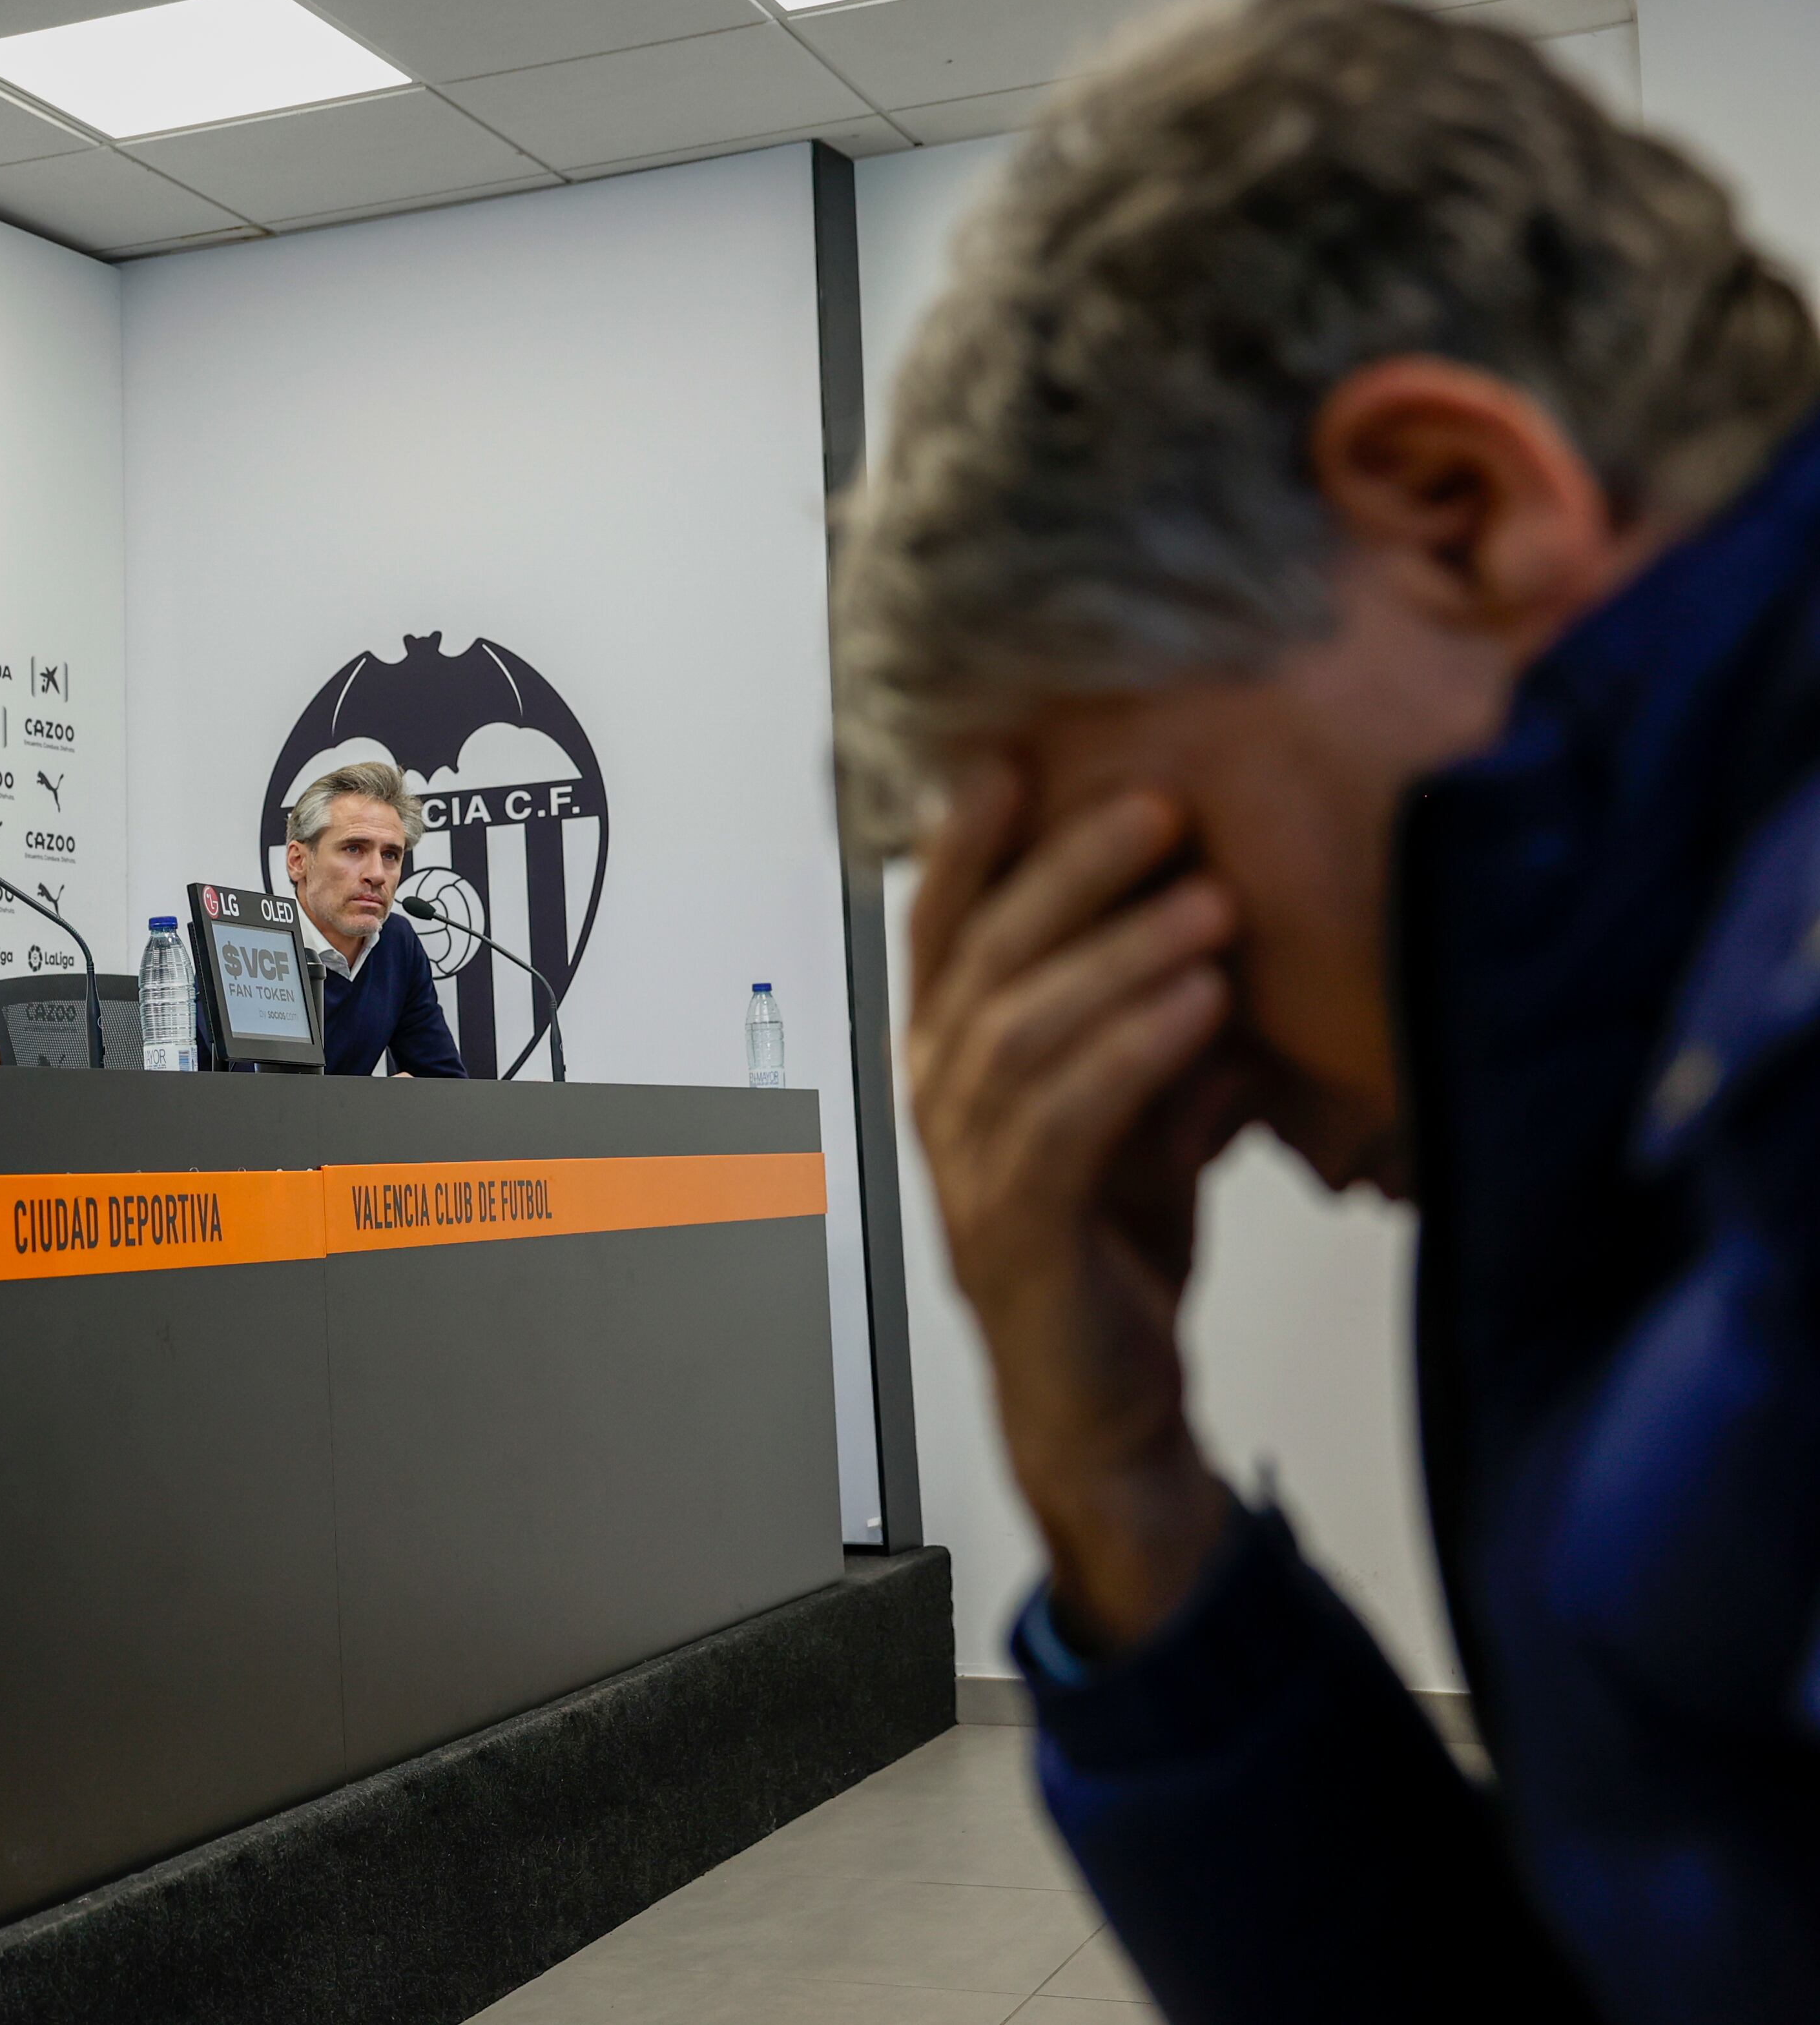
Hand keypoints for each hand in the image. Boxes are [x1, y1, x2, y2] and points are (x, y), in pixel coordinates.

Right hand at [904, 759, 1244, 1650]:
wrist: (1105, 1411)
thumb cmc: (1112, 1256)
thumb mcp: (1148, 1112)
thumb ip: (1164, 1029)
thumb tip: (1226, 928)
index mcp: (953, 1062)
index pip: (942, 926)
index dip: (972, 840)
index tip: (1018, 755)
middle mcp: (940, 1103)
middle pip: (982, 959)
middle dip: (1070, 872)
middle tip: (1159, 806)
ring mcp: (969, 1169)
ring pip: (1020, 1030)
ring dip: (1118, 956)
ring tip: (1208, 904)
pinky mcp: (1017, 1232)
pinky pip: (1063, 1121)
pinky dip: (1132, 1053)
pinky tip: (1200, 1007)